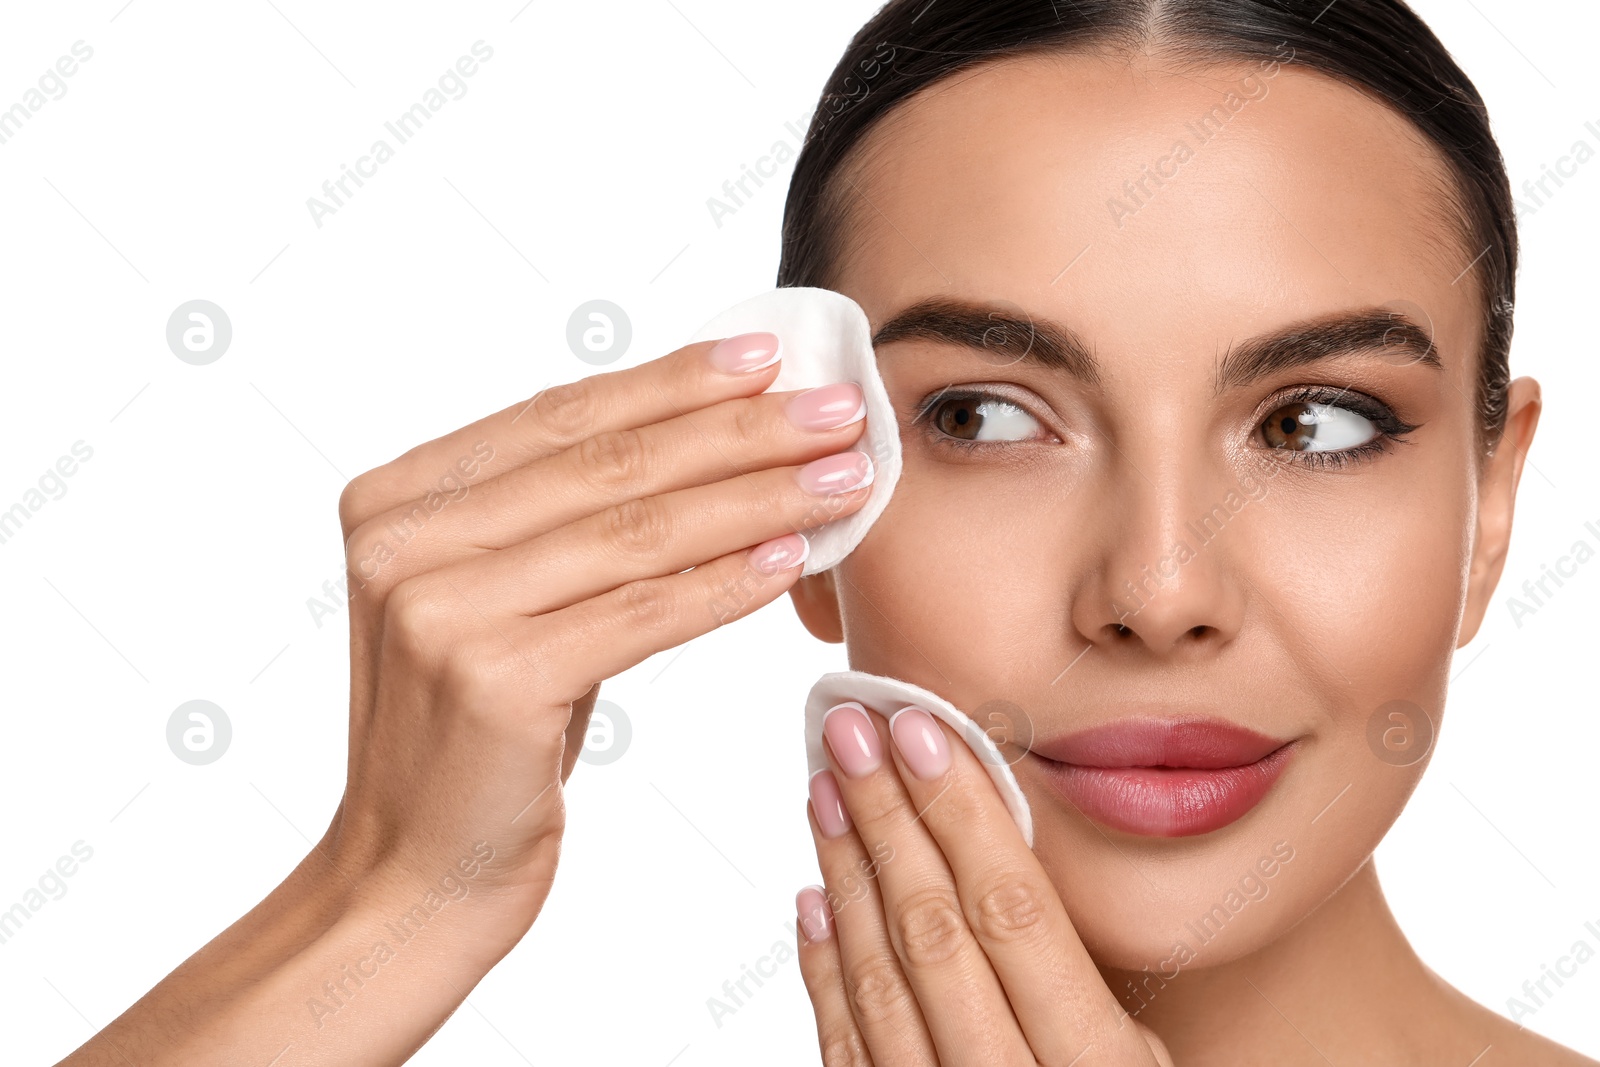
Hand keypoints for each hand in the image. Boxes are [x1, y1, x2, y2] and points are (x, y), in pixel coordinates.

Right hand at [326, 332, 876, 949]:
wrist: (412, 877)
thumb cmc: (478, 739)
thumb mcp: (503, 604)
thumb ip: (566, 521)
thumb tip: (710, 431)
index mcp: (396, 499)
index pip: (561, 416)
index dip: (674, 381)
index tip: (768, 358)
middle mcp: (403, 541)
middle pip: (608, 463)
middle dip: (740, 430)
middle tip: (838, 408)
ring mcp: (438, 611)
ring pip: (637, 532)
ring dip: (757, 496)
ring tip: (842, 477)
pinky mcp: (491, 682)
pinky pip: (641, 614)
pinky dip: (726, 582)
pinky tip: (794, 556)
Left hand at [796, 700, 1175, 1065]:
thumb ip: (1077, 990)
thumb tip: (997, 866)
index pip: (1013, 913)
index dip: (961, 814)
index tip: (922, 731)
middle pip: (934, 931)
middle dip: (888, 819)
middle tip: (848, 732)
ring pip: (879, 979)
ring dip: (845, 874)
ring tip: (824, 790)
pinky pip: (845, 1049)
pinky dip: (823, 969)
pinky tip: (810, 901)